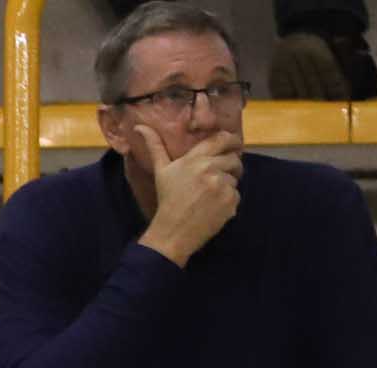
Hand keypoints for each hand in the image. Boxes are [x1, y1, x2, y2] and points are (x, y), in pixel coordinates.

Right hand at [132, 123, 242, 266]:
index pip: (222, 139)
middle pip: (234, 159)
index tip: (233, 144)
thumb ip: (155, 147)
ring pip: (235, 177)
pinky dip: (228, 201)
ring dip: (227, 185)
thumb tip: (140, 126)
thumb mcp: (161, 171)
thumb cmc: (166, 200)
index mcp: (194, 159)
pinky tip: (213, 208)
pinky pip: (237, 194)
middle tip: (217, 178)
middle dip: (229, 167)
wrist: (172, 233)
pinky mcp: (230, 200)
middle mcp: (210, 169)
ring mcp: (222, 185)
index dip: (232, 140)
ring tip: (210, 196)